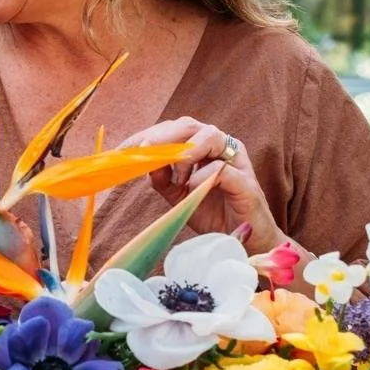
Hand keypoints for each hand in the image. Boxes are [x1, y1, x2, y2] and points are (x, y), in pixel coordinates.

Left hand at [119, 118, 281, 248]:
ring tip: (173, 177)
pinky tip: (191, 188)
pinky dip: (202, 176)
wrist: (244, 244)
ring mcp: (236, 160)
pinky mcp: (247, 181)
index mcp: (203, 145)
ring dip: (184, 152)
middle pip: (189, 126)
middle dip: (161, 137)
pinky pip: (222, 169)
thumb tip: (143, 161)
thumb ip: (163, 178)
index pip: (173, 130)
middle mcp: (221, 146)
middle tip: (141, 151)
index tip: (122, 149)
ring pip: (209, 136)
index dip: (147, 135)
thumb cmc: (214, 215)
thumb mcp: (179, 196)